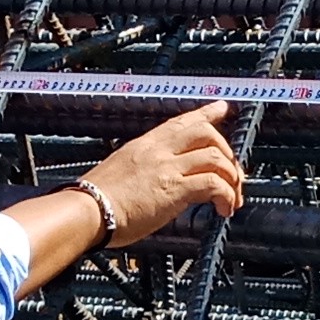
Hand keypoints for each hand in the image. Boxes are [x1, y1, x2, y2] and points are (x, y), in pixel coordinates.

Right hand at [78, 104, 246, 249]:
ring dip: (232, 179)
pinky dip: (226, 196)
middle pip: (208, 134)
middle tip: (233, 175)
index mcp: (146, 144)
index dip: (208, 112)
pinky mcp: (174, 190)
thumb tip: (161, 177)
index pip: (183, 120)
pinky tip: (223, 209)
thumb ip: (145, 167)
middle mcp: (159, 150)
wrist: (86, 211)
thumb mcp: (122, 169)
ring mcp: (168, 167)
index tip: (224, 108)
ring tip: (232, 199)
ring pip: (216, 158)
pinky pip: (213, 184)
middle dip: (228, 154)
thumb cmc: (98, 199)